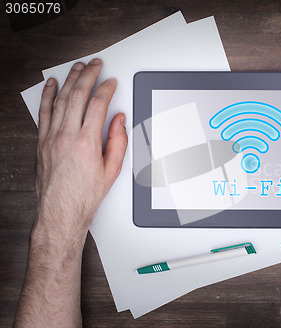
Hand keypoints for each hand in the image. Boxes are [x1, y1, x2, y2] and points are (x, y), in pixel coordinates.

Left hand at [35, 58, 127, 243]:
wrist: (61, 211)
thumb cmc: (85, 195)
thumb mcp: (112, 170)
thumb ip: (118, 141)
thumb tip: (119, 121)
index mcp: (87, 143)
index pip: (98, 105)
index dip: (106, 90)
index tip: (111, 82)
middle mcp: (67, 136)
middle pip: (78, 96)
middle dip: (88, 76)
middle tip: (96, 65)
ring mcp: (51, 138)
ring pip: (60, 100)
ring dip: (70, 80)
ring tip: (77, 68)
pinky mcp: (41, 142)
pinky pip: (44, 112)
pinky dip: (48, 96)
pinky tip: (51, 85)